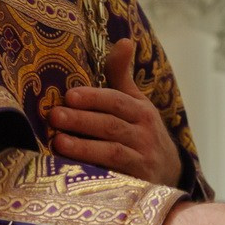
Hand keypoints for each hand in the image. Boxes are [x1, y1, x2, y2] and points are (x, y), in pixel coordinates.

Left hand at [47, 38, 183, 187]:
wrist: (170, 174)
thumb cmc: (142, 132)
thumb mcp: (137, 103)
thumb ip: (122, 75)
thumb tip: (124, 40)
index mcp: (142, 112)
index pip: (118, 101)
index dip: (94, 98)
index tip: (70, 95)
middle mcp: (145, 135)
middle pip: (111, 126)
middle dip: (82, 121)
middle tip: (55, 116)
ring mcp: (142, 161)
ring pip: (113, 152)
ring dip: (84, 147)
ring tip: (58, 142)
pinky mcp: (138, 184)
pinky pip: (115, 177)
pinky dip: (94, 173)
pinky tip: (72, 169)